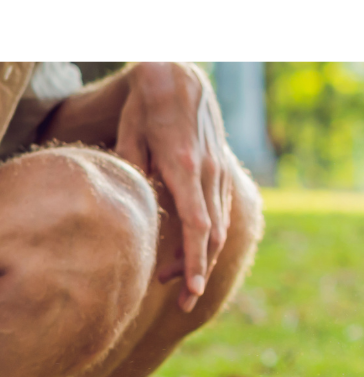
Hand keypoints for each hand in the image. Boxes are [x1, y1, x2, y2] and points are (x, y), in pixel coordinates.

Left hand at [115, 64, 232, 312]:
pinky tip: (189, 250)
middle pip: (211, 235)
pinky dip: (207, 237)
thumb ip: (132, 170)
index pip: (197, 226)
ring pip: (219, 227)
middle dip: (198, 271)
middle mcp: (208, 172)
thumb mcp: (129, 133)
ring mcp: (218, 172)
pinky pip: (219, 212)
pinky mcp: (220, 171)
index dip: (195, 261)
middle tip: (181, 301)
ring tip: (172, 277)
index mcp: (185, 165)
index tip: (191, 290)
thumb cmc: (147, 105)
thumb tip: (132, 205)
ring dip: (200, 256)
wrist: (180, 75)